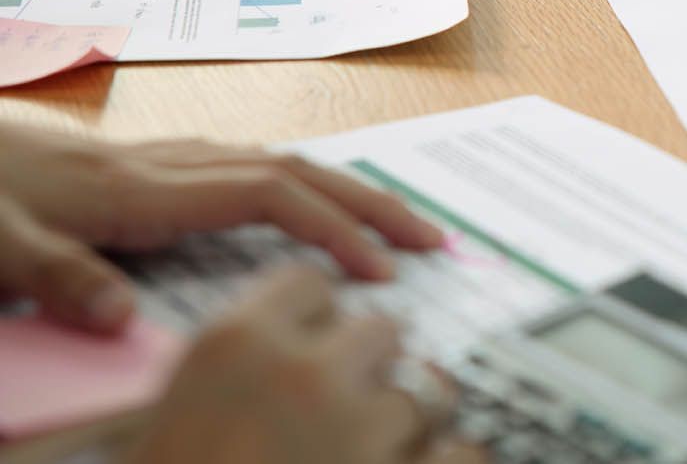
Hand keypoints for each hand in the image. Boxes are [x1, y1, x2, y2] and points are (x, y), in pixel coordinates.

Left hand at [0, 126, 443, 333]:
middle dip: (370, 201)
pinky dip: (300, 185)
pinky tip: (307, 202)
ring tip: (393, 223)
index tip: (378, 273)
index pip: (268, 196)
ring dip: (344, 190)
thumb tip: (123, 319)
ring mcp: (158, 161)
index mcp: (139, 188)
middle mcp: (163, 165)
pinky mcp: (145, 168)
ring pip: (277, 163)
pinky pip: (248, 168)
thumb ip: (58, 276)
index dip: (332, 229)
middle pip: (295, 169)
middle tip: (432, 238)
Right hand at [125, 267, 481, 463]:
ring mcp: (363, 430)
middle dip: (369, 373)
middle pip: (383, 330)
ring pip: (428, 391)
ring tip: (360, 459)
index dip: (313, 325)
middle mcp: (306, 373)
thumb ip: (251, 371)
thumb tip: (321, 349)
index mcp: (235, 345)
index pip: (310, 285)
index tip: (307, 356)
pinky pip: (461, 452)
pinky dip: (441, 463)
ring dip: (406, 426)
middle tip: (339, 421)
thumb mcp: (179, 422)